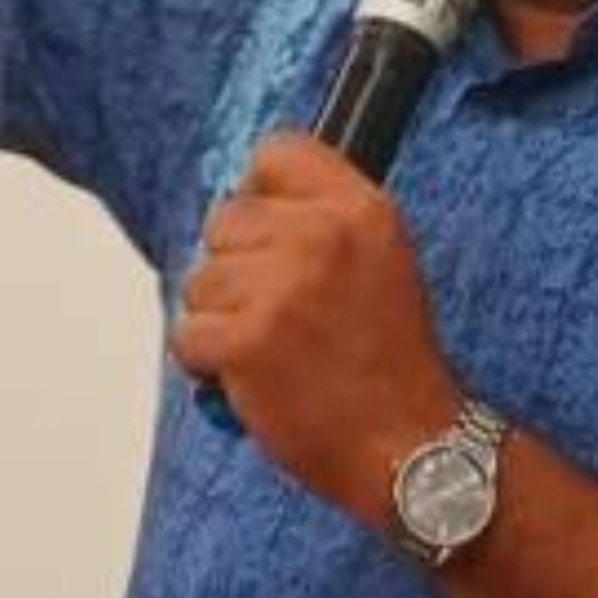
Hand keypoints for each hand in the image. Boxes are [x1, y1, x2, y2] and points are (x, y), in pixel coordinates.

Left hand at [170, 136, 464, 534]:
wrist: (409, 444)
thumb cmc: (391, 364)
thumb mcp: (383, 261)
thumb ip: (325, 221)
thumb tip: (247, 202)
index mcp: (361, 209)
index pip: (277, 153)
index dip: (260, 194)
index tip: (269, 232)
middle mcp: (321, 237)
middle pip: (224, 220)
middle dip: (236, 268)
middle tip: (280, 313)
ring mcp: (280, 288)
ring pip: (200, 281)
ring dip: (221, 320)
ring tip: (272, 350)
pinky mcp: (245, 341)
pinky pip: (188, 334)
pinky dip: (208, 364)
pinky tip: (253, 377)